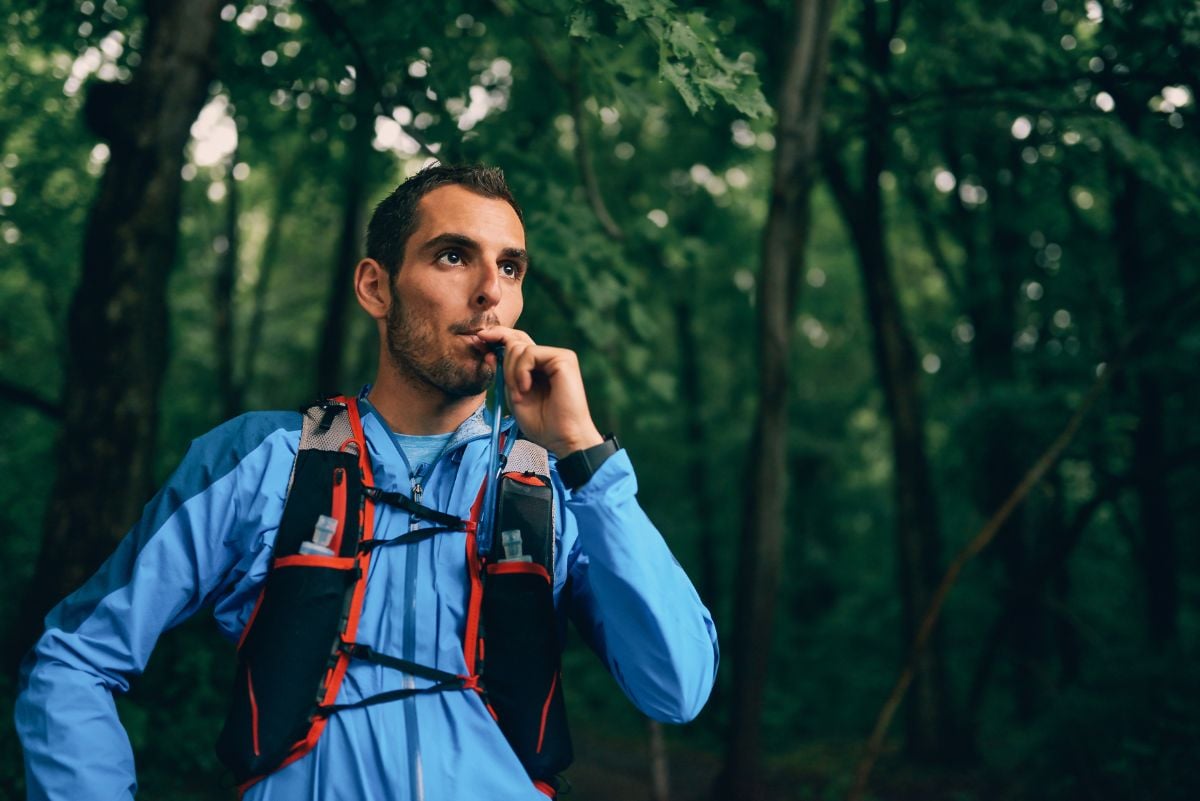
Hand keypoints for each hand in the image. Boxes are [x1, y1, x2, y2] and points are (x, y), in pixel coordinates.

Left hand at [475, 327, 603, 458]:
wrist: (563, 438)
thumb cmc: (542, 423)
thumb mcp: (513, 394)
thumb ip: (504, 373)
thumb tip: (488, 349)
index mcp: (539, 366)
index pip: (516, 341)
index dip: (497, 337)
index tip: (478, 340)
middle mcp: (550, 357)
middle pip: (515, 339)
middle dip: (502, 360)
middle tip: (508, 389)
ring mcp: (558, 356)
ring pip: (519, 347)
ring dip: (511, 373)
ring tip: (519, 395)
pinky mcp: (563, 358)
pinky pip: (529, 353)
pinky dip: (521, 371)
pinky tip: (526, 388)